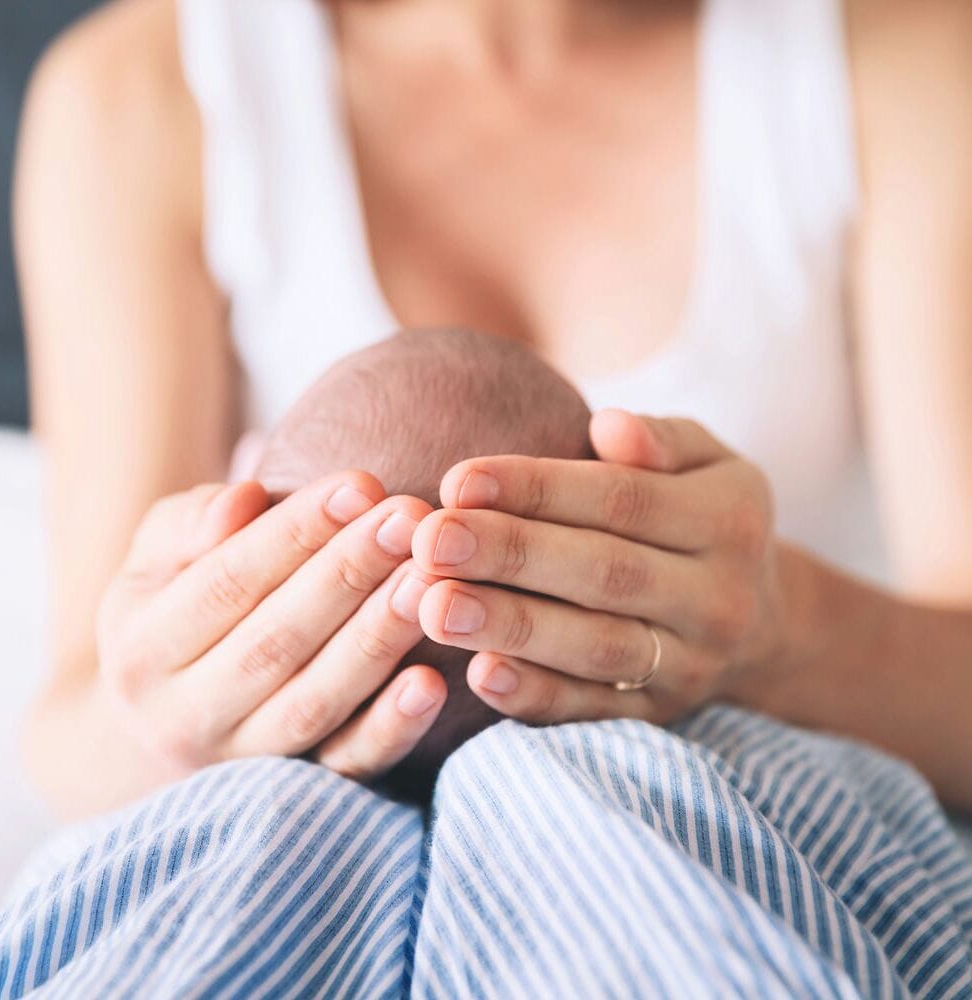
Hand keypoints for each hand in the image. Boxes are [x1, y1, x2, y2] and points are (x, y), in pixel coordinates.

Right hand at [96, 474, 446, 782]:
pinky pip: (345, 768)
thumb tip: (243, 500)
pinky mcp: (296, 792)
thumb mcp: (156, 556)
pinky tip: (433, 684)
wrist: (163, 718)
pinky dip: (390, 730)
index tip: (362, 486)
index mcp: (140, 650)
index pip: (229, 581)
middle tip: (410, 520)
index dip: (298, 532)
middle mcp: (180, 717)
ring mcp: (240, 762)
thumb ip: (191, 522)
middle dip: (349, 574)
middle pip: (277, 639)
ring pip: (315, 700)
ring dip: (377, 639)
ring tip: (427, 581)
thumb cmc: (174, 608)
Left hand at [410, 410, 790, 725]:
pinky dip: (538, 696)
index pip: (623, 500)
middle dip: (512, 556)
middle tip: (430, 541)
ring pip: (597, 647)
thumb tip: (609, 427)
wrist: (763, 624)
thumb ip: (662, 438)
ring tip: (434, 606)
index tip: (457, 481)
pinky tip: (479, 675)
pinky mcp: (659, 714)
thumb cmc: (704, 518)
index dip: (538, 489)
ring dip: (512, 628)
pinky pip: (596, 711)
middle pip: (605, 573)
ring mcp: (691, 665)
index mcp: (728, 519)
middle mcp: (718, 598)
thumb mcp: (709, 462)